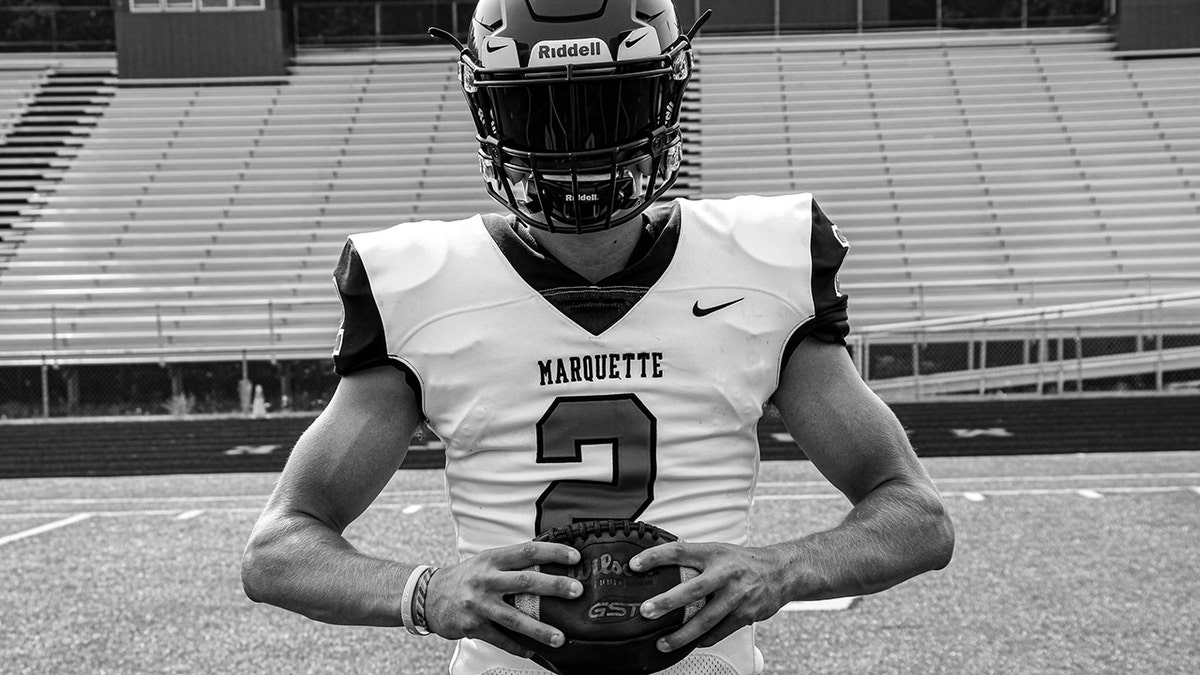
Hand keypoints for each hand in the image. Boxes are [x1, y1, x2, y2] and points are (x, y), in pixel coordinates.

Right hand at [424, 541, 583, 657]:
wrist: (429, 595)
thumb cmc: (467, 577)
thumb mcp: (487, 561)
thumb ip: (513, 562)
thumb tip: (550, 562)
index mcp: (493, 559)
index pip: (527, 551)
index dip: (552, 552)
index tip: (574, 557)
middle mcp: (487, 579)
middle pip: (525, 581)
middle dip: (554, 586)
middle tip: (576, 591)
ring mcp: (479, 603)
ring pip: (514, 617)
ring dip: (539, 629)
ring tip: (560, 637)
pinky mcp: (472, 626)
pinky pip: (500, 638)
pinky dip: (517, 646)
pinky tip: (532, 650)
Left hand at [629, 542, 789, 652]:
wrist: (782, 572)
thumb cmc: (743, 562)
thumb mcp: (718, 551)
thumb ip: (694, 558)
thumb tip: (659, 563)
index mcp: (714, 553)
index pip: (679, 551)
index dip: (655, 557)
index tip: (635, 565)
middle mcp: (725, 573)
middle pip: (692, 589)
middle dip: (667, 602)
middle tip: (646, 611)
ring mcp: (737, 595)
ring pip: (706, 619)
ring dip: (682, 634)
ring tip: (662, 643)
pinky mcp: (745, 614)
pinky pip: (719, 631)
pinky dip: (703, 640)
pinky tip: (690, 644)